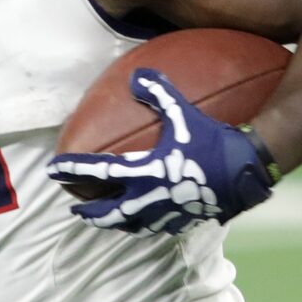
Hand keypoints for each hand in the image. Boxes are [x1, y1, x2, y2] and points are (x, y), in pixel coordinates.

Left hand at [47, 69, 278, 236]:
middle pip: (109, 212)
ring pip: (132, 224)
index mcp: (145, 172)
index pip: (99, 171)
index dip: (73, 169)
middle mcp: (151, 198)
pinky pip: (158, 226)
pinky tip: (147, 218)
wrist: (247, 172)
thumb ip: (159, 93)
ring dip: (115, 222)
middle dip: (89, 212)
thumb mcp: (185, 114)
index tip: (54, 169)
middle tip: (75, 209)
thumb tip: (137, 76)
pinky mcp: (186, 220)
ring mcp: (168, 213)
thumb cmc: (214, 141)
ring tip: (107, 219)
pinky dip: (144, 224)